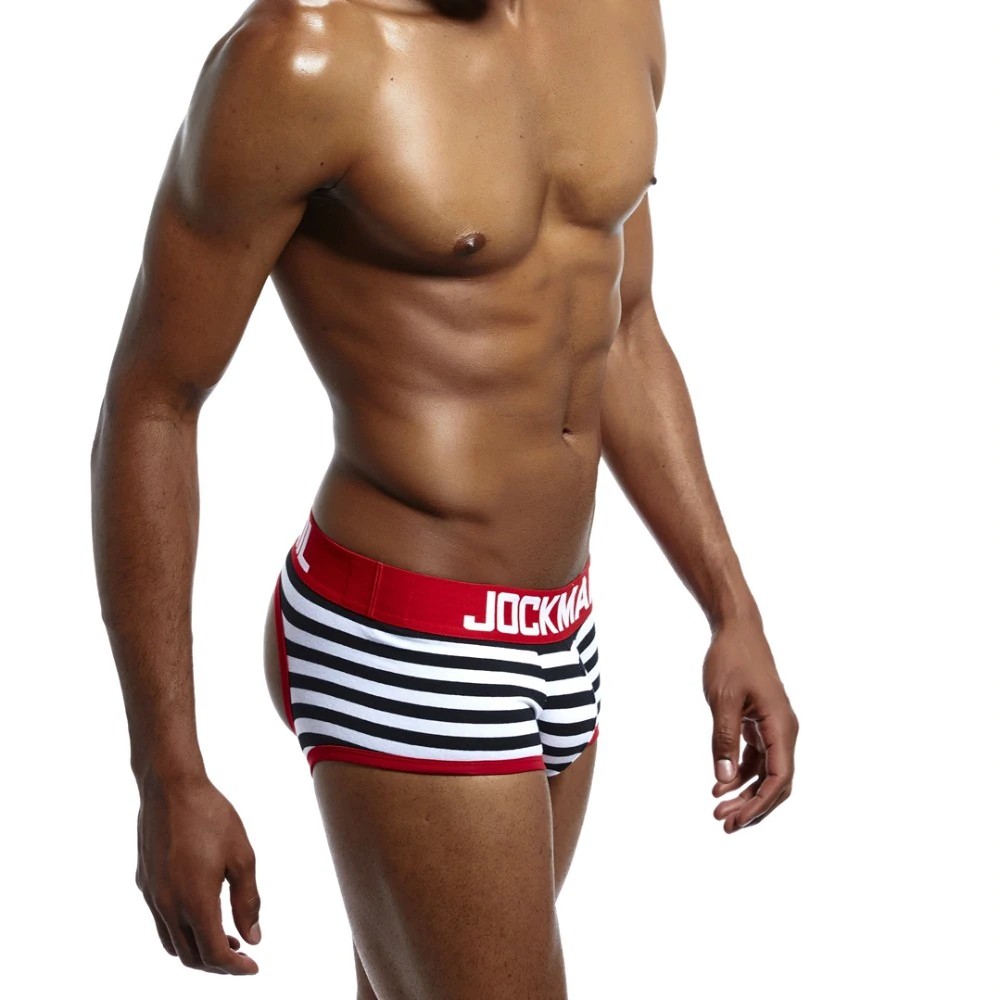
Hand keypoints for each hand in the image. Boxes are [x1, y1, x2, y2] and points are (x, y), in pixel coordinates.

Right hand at [135, 772, 261, 972]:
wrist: (171, 788)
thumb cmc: (212, 817)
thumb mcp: (242, 857)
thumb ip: (247, 901)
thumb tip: (252, 938)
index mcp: (194, 902)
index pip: (213, 954)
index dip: (235, 968)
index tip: (254, 967)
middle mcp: (168, 906)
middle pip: (190, 956)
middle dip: (217, 964)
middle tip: (241, 956)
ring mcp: (152, 896)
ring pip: (172, 943)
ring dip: (198, 949)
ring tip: (225, 937)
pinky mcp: (145, 883)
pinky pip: (161, 921)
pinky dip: (182, 931)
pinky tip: (201, 912)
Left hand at [702, 618, 797, 832]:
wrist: (736, 630)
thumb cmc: (731, 659)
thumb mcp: (722, 700)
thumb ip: (723, 740)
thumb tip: (723, 779)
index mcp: (782, 726)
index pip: (779, 778)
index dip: (759, 804)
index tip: (734, 819)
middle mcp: (785, 731)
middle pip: (776, 782)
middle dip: (752, 806)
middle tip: (723, 823)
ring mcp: (774, 728)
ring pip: (766, 773)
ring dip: (746, 794)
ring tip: (719, 810)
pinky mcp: (762, 724)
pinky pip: (757, 759)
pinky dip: (741, 774)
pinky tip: (720, 785)